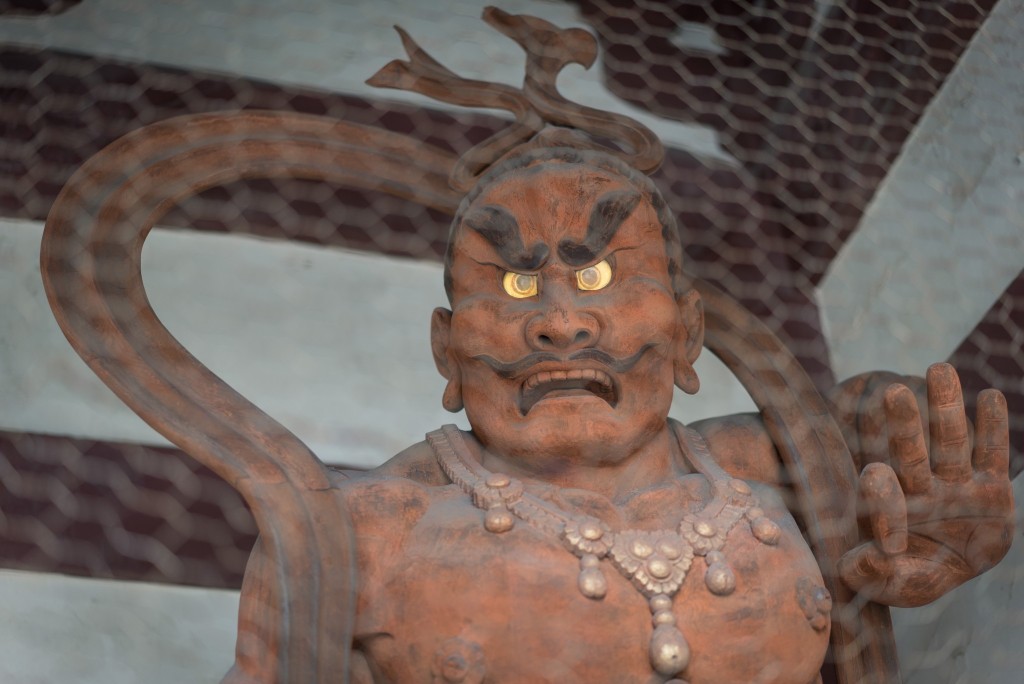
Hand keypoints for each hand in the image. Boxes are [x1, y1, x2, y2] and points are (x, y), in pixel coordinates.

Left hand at [838, 363, 1013, 606]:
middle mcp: (920, 488)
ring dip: (944, 408)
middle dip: (903, 423)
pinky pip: (992, 454)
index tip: (877, 486)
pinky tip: (991, 397)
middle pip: (910, 451)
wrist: (944, 572)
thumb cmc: (906, 575)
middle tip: (893, 390)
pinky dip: (993, 427)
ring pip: (949, 442)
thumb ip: (874, 572)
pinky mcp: (991, 488)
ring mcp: (956, 485)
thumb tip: (872, 553)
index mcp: (888, 507)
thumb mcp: (888, 584)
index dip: (878, 494)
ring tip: (939, 369)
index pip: (882, 493)